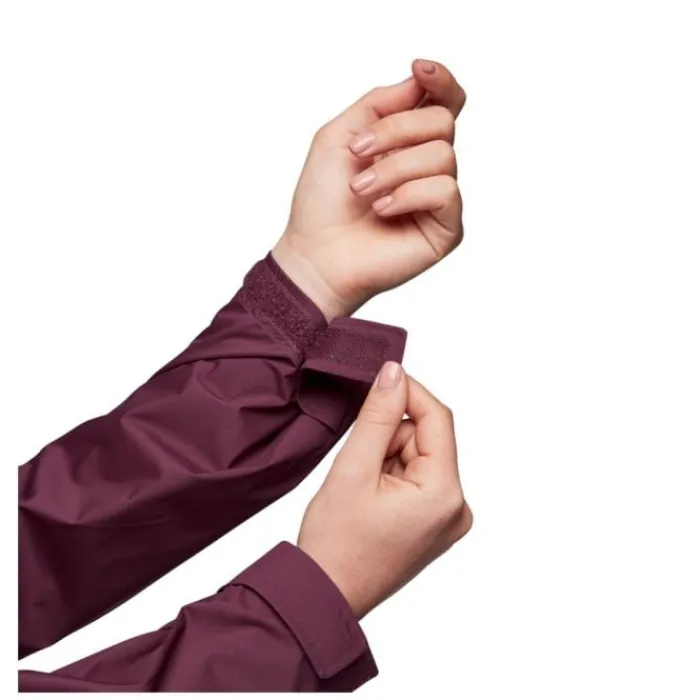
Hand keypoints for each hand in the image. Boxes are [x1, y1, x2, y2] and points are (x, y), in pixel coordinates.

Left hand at [272, 59, 466, 319]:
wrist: (316, 253)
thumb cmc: (322, 202)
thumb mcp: (339, 136)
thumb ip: (378, 104)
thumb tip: (419, 82)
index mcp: (408, 143)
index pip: (444, 103)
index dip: (441, 81)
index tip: (419, 69)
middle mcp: (429, 167)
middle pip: (442, 121)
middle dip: (395, 130)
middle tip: (358, 153)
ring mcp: (440, 198)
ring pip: (442, 155)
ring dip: (392, 169)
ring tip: (362, 191)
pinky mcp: (447, 228)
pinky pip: (445, 190)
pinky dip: (407, 194)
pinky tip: (381, 210)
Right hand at [297, 361, 471, 617]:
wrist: (324, 593)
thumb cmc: (335, 544)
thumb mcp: (353, 468)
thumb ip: (378, 414)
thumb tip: (394, 372)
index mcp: (445, 495)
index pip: (437, 419)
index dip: (408, 392)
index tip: (379, 379)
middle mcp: (457, 508)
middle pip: (426, 438)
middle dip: (389, 437)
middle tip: (358, 465)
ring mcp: (448, 518)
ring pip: (418, 455)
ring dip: (387, 456)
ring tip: (361, 488)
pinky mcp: (434, 522)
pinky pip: (417, 476)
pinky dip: (391, 473)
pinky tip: (370, 496)